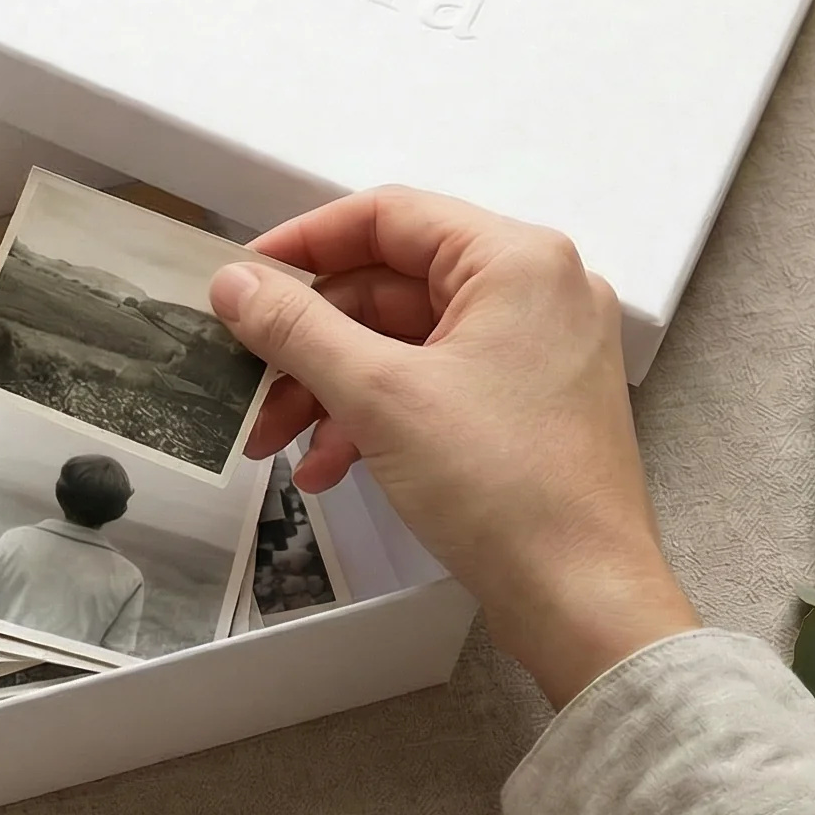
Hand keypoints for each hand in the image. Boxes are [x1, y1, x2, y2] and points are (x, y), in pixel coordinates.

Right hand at [206, 186, 696, 706]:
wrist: (581, 597)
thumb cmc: (499, 484)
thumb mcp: (377, 395)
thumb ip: (296, 327)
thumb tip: (233, 281)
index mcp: (515, 260)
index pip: (388, 216)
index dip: (304, 243)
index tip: (240, 283)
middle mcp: (536, 290)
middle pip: (389, 286)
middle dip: (310, 344)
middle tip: (250, 387)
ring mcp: (538, 350)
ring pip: (404, 344)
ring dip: (332, 390)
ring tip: (278, 445)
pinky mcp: (530, 404)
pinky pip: (434, 385)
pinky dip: (376, 417)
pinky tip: (330, 469)